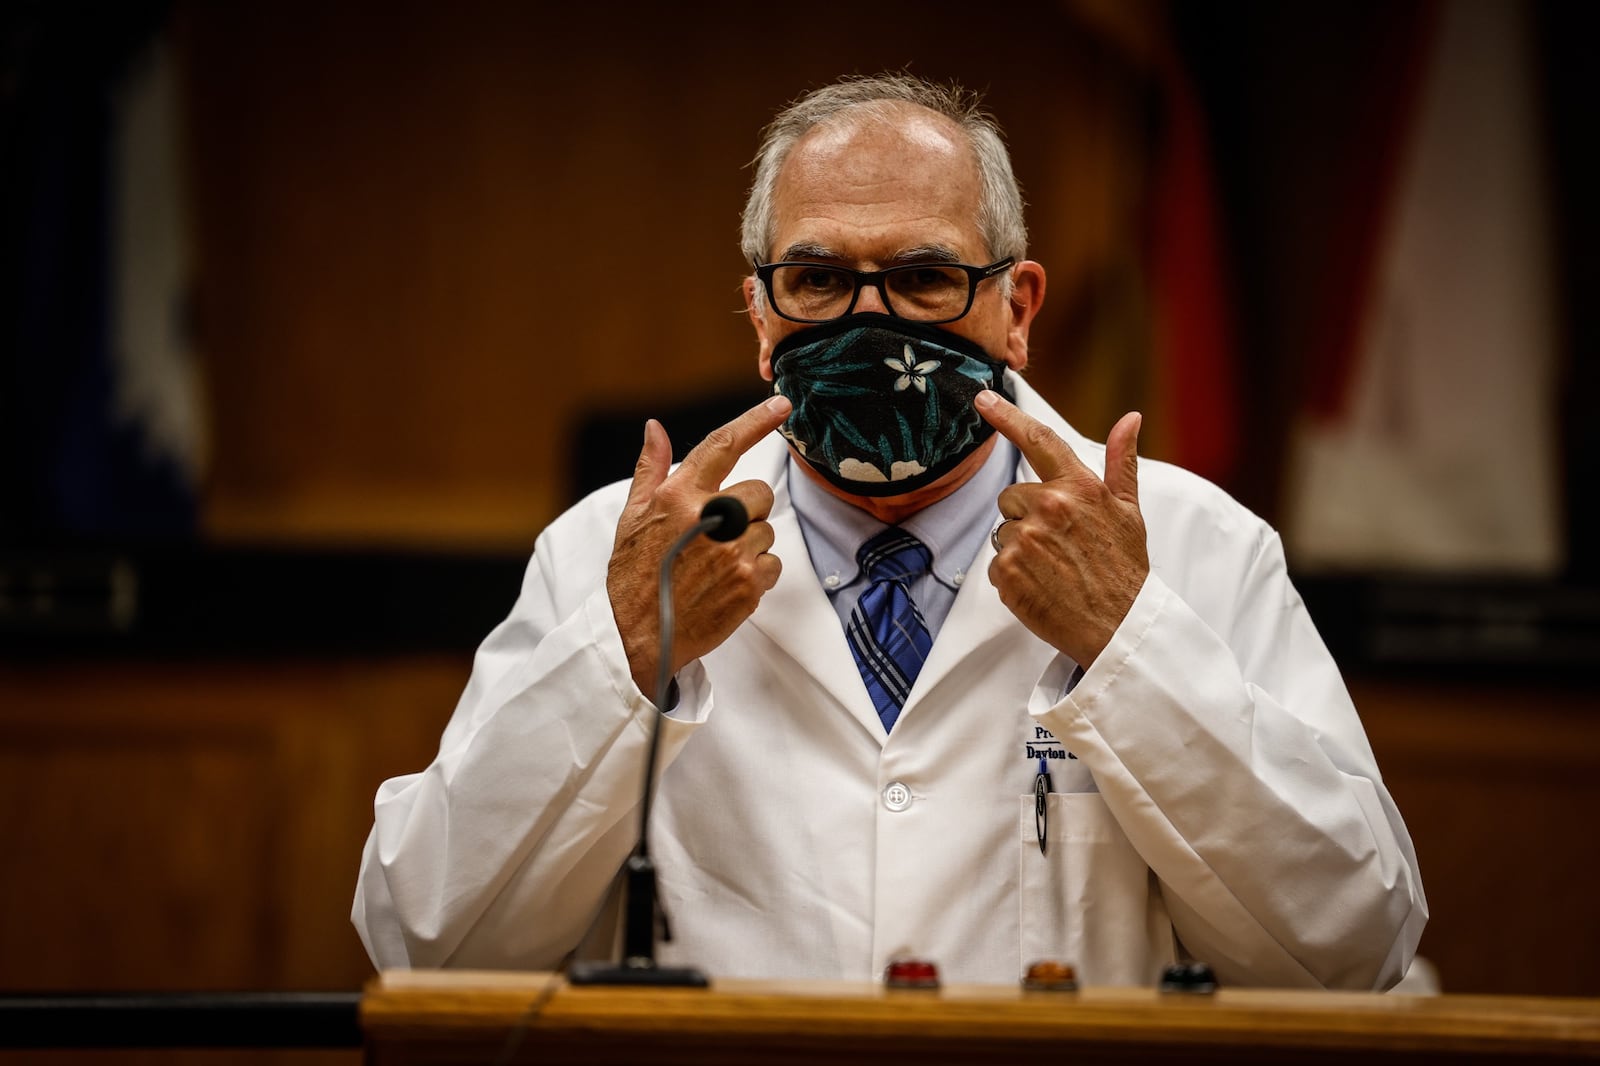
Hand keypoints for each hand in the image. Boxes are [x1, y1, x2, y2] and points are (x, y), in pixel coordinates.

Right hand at [607, 395, 791, 696]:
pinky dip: (757, 573)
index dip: (756, 421)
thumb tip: (655, 428)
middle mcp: (710, 519)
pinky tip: (728, 583)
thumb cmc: (634, 576)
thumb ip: (650, 470)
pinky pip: (773, 564)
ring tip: (716, 564)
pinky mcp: (749, 584)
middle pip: (759, 492)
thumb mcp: (631, 517)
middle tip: (718, 534)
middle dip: (747, 509)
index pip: (724, 445)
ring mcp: (733, 553)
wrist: (641, 637)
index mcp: (680, 496)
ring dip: (750, 544)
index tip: (782, 404)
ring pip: (767, 530)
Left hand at [976, 391, 1147, 666]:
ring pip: (1003, 530)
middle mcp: (1048, 506)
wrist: (1118, 627)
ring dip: (1020, 546)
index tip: (983, 398)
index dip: (1007, 416)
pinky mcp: (1007, 571)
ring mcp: (1024, 539)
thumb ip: (1121, 463)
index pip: (1038, 441)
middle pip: (1011, 496)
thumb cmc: (1125, 569)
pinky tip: (1041, 584)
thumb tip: (1130, 419)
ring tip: (1054, 567)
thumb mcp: (1129, 512)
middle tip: (1059, 544)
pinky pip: (996, 563)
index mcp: (1078, 487)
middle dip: (1027, 515)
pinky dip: (1012, 575)